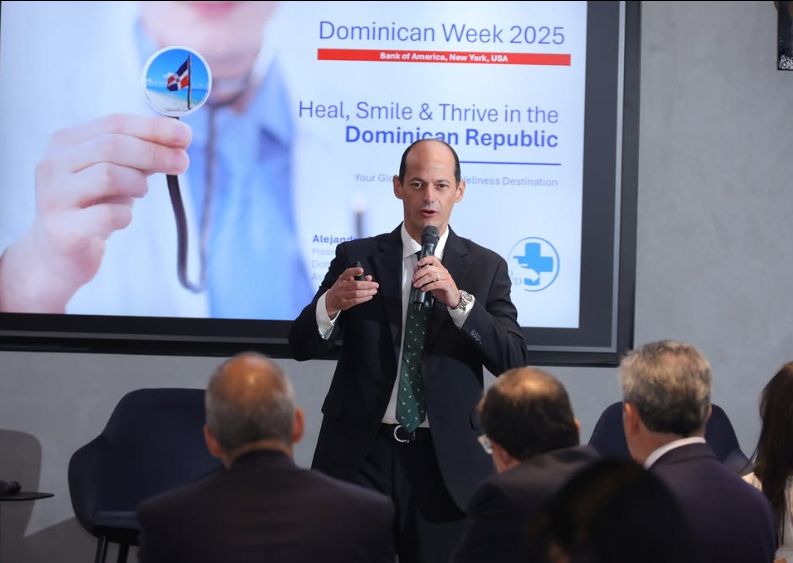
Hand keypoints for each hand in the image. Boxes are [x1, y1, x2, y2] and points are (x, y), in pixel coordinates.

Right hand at [0, 114, 190, 312]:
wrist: (61, 254)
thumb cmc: (94, 207)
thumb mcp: (118, 174)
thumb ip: (142, 156)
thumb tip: (180, 140)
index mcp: (66, 143)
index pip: (114, 124)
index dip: (153, 128)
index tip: (186, 135)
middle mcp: (52, 165)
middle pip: (112, 146)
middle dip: (154, 152)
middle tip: (182, 162)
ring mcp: (53, 196)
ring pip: (109, 175)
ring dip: (137, 184)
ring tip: (140, 193)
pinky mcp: (61, 229)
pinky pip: (108, 214)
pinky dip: (126, 215)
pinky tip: (123, 219)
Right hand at [324, 265, 378, 317]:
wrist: (330, 300)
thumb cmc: (341, 288)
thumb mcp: (346, 281)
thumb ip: (358, 278)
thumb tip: (369, 277)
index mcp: (341, 279)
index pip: (347, 273)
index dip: (354, 271)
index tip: (361, 270)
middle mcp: (341, 286)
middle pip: (355, 285)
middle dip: (367, 285)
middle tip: (376, 285)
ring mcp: (342, 295)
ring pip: (356, 293)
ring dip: (367, 292)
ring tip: (374, 291)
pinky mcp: (344, 303)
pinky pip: (356, 301)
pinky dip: (364, 298)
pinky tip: (369, 296)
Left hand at [413, 256, 460, 307]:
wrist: (453, 299)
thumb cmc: (444, 290)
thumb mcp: (433, 282)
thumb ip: (426, 277)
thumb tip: (416, 274)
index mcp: (440, 269)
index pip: (433, 259)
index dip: (425, 260)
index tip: (418, 264)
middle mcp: (443, 272)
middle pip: (429, 268)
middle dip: (419, 274)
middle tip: (414, 279)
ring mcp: (446, 278)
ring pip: (431, 275)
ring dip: (422, 280)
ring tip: (417, 285)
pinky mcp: (447, 285)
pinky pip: (436, 284)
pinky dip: (428, 286)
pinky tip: (423, 289)